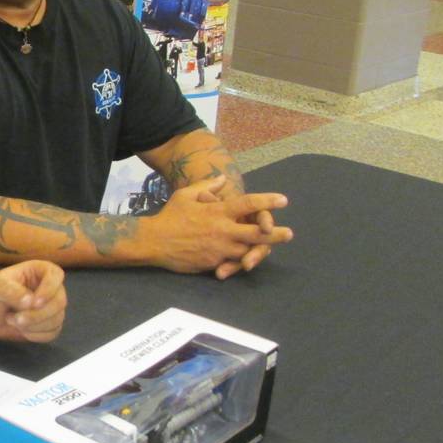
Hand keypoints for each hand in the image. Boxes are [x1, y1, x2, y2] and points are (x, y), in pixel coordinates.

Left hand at [0, 260, 66, 342]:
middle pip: (59, 301)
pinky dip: (35, 335)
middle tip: (16, 319)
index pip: (56, 275)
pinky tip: (21, 330)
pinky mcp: (50, 324)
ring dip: (33, 326)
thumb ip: (11, 291)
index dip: (49, 289)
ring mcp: (52, 307)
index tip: (35, 302)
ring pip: (57, 319)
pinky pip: (52, 332)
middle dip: (38, 315)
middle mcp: (51, 287)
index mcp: (40, 271)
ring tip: (12, 320)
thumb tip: (31, 302)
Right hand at [143, 175, 291, 277]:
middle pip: (258, 232)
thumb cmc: (170, 216)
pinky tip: (247, 263)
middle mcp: (224, 229)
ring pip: (248, 251)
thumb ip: (207, 187)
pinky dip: (239, 263)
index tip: (283, 200)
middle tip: (289, 234)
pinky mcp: (213, 263)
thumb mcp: (186, 195)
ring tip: (271, 250)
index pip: (249, 204)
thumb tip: (222, 178)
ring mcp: (220, 248)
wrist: (153, 241)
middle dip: (275, 233)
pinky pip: (232, 264)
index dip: (268, 201)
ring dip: (260, 250)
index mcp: (219, 211)